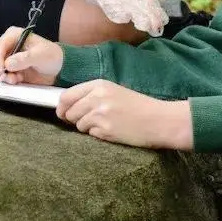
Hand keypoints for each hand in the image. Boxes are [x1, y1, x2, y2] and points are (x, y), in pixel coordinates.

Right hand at [0, 27, 63, 83]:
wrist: (58, 68)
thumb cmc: (52, 56)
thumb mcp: (41, 55)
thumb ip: (25, 58)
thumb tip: (8, 64)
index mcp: (13, 35)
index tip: (0, 70)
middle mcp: (7, 45)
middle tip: (8, 77)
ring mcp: (7, 58)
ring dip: (2, 76)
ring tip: (15, 79)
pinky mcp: (9, 70)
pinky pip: (0, 76)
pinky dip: (6, 80)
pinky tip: (17, 80)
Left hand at [57, 80, 193, 149]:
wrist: (159, 120)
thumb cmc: (138, 106)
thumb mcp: (114, 91)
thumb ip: (92, 95)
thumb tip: (67, 107)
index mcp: (99, 84)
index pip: (66, 95)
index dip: (62, 107)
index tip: (64, 113)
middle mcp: (97, 97)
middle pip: (69, 112)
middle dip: (75, 120)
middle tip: (91, 121)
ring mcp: (101, 114)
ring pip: (79, 125)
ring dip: (88, 128)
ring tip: (107, 124)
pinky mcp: (106, 129)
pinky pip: (91, 135)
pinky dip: (99, 135)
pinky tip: (113, 131)